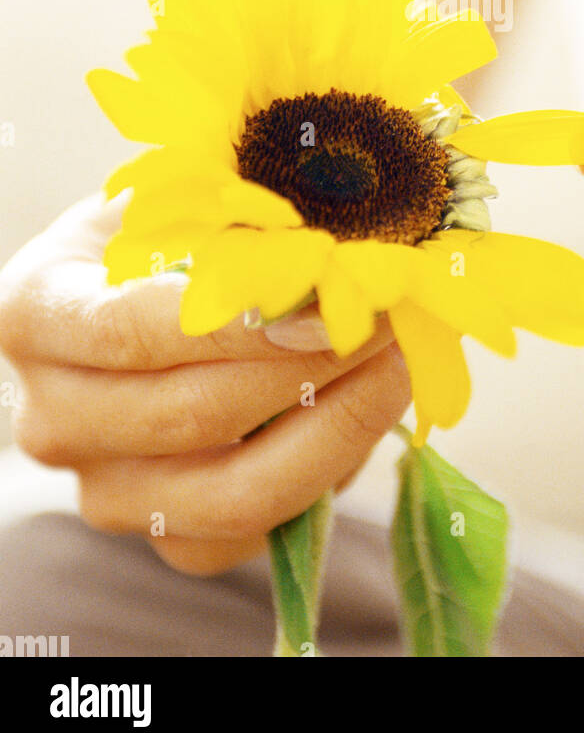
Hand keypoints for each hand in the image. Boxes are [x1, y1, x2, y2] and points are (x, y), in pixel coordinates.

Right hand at [0, 193, 410, 574]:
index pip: (133, 331)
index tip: (324, 306)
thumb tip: (338, 243)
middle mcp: (53, 415)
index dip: (236, 325)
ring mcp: (105, 489)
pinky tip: (368, 412)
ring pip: (231, 494)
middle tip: (387, 323)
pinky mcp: (164, 536)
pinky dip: (326, 474)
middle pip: (191, 416)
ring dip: (336, 430)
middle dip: (307, 370)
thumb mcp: (183, 196)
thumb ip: (237, 214)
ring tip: (395, 367)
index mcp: (38, 312)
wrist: (147, 295)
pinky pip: (253, 531)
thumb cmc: (172, 229)